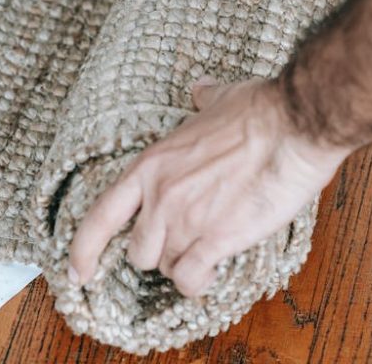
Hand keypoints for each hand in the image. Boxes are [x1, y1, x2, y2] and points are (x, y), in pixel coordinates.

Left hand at [68, 75, 348, 296]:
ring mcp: (186, 220)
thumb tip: (200, 89)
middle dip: (158, 252)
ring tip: (207, 249)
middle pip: (138, 251)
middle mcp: (162, 196)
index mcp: (153, 163)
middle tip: (184, 240)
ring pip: (167, 268)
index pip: (102, 215)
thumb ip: (202, 100)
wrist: (293, 125)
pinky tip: (214, 270)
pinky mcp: (216, 240)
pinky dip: (200, 282)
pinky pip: (192, 280)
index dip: (84, 248)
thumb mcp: (219, 98)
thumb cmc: (260, 109)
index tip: (78, 271)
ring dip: (184, 265)